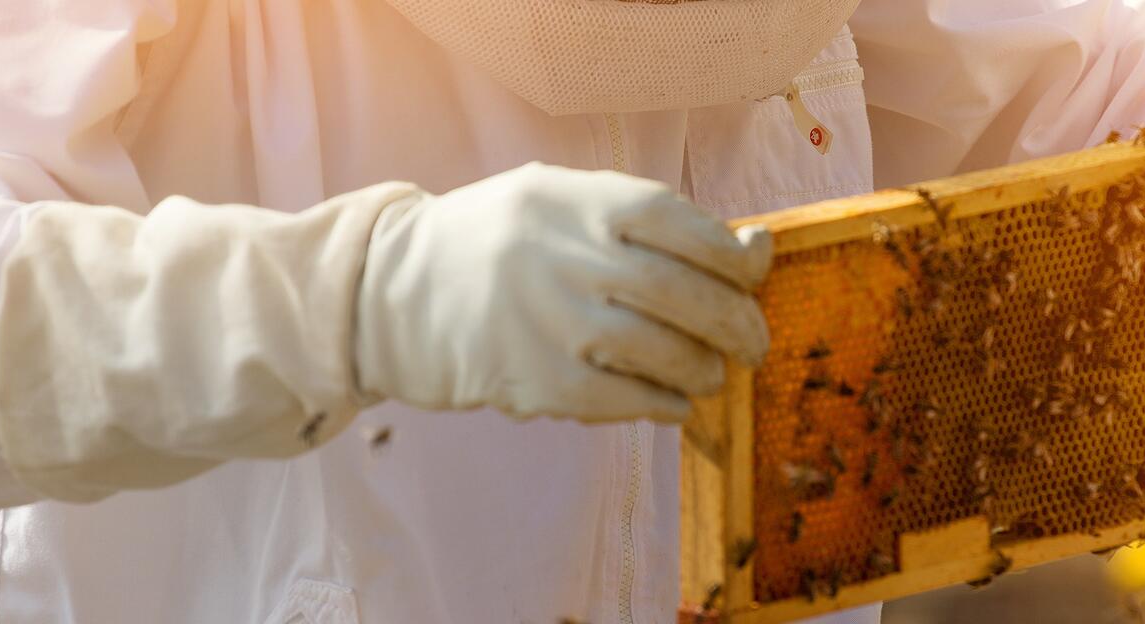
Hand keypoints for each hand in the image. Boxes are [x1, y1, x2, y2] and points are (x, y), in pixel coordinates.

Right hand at [353, 163, 771, 423]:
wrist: (389, 289)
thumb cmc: (501, 244)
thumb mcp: (564, 204)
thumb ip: (653, 223)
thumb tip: (755, 249)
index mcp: (578, 200)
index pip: (684, 225)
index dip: (734, 256)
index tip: (753, 274)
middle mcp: (566, 255)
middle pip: (684, 294)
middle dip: (737, 324)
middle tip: (755, 344)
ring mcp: (549, 320)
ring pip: (662, 352)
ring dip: (703, 370)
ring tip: (710, 374)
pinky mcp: (534, 379)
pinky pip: (623, 399)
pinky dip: (662, 404)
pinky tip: (672, 402)